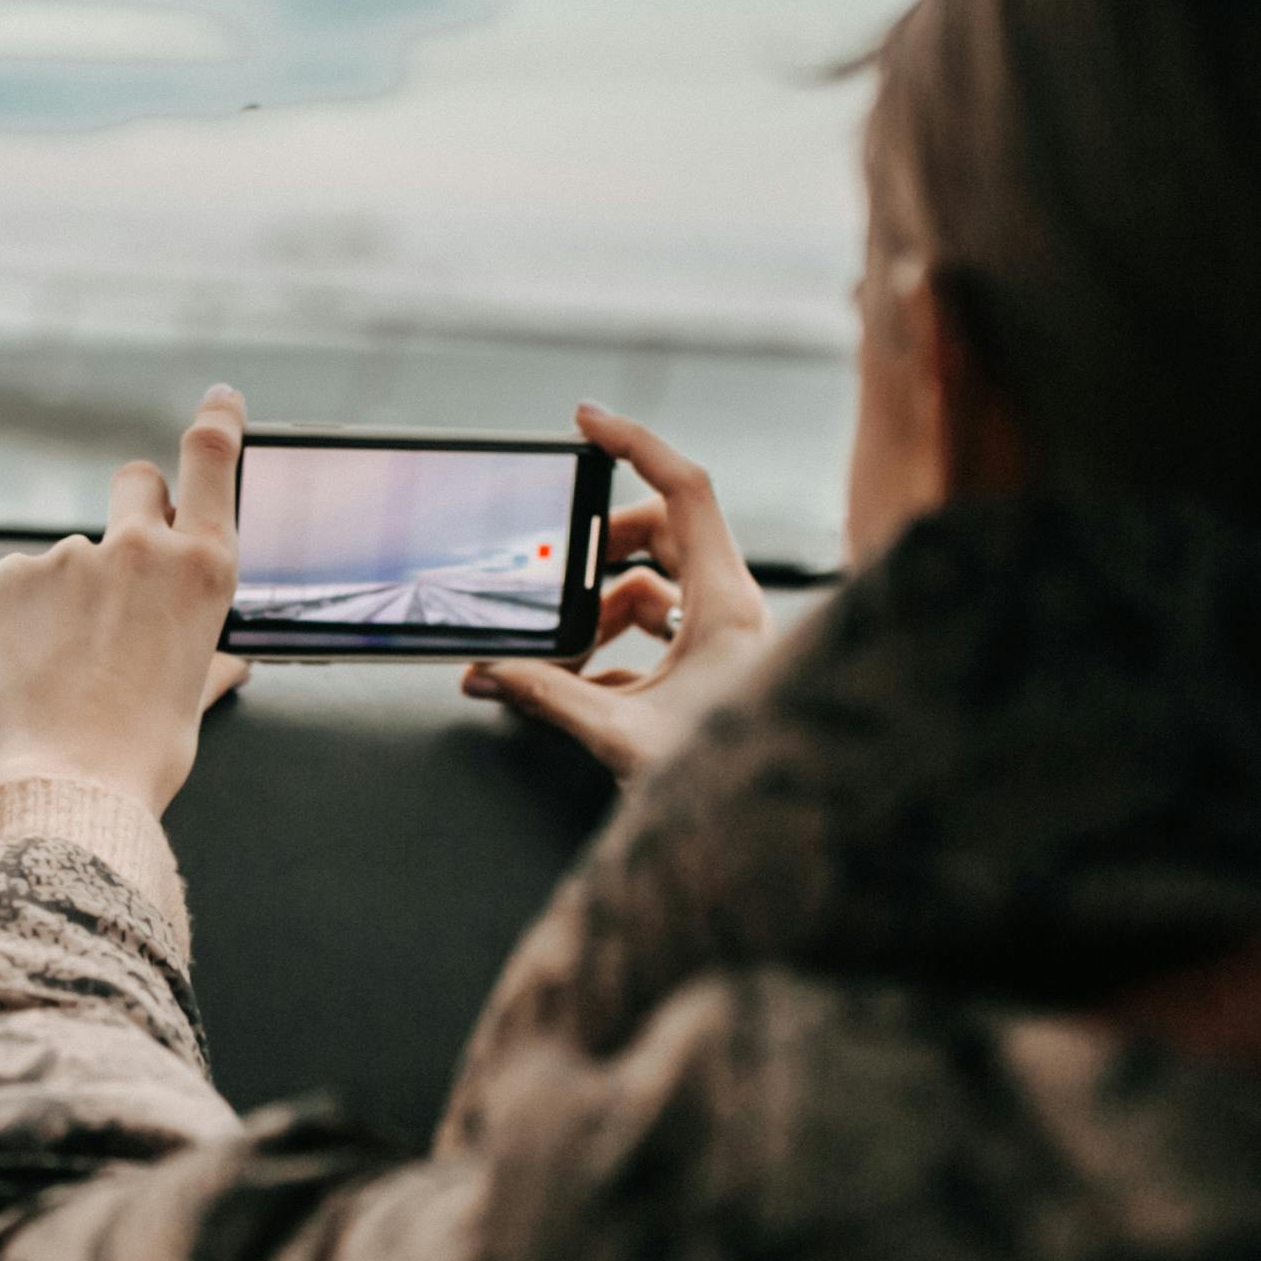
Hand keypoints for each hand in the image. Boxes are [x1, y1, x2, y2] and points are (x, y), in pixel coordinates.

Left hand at [0, 387, 253, 814]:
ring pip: (72, 553)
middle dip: (133, 505)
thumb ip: (210, 665)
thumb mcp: (193, 701)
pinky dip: (25, 613)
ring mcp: (73, 558)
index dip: (216, 420)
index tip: (218, 400)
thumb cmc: (143, 753)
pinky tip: (32, 662)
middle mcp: (143, 548)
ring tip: (68, 662)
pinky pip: (21, 580)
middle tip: (121, 564)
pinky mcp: (12, 577)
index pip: (211, 459)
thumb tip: (231, 666)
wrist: (71, 787)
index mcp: (204, 572)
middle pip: (135, 480)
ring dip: (70, 590)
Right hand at [463, 404, 771, 777]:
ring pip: (651, 591)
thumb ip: (548, 696)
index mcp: (726, 605)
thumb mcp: (620, 735)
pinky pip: (652, 637)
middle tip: (550, 571)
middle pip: (659, 535)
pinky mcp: (707, 674)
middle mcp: (730, 612)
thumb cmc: (725, 786)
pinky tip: (571, 687)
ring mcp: (721, 642)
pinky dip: (608, 652)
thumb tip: (487, 672)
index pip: (685, 491)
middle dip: (596, 550)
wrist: (773, 839)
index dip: (634, 444)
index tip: (584, 421)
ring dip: (596, 613)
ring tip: (556, 656)